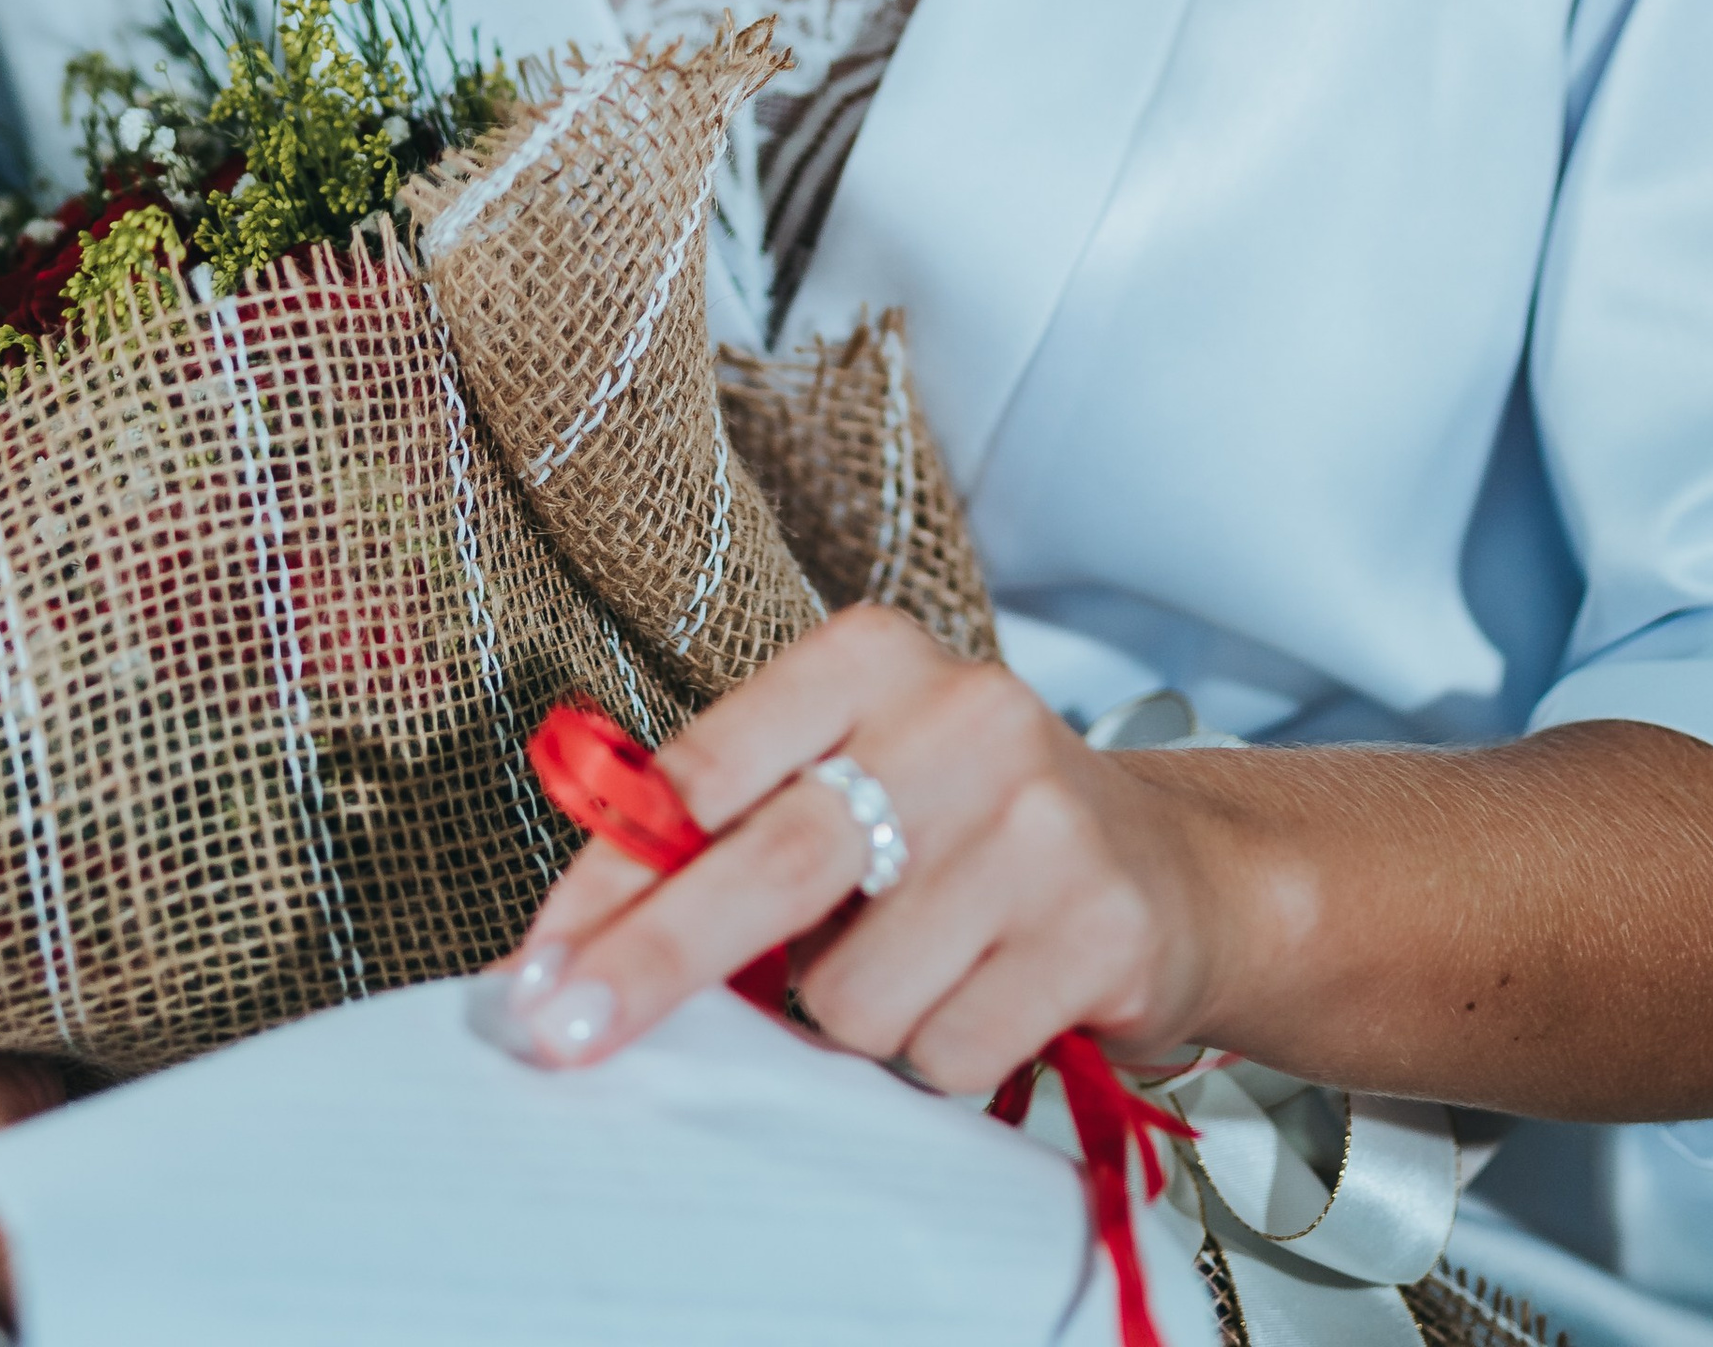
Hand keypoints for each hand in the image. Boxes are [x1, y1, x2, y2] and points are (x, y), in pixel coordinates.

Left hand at [480, 606, 1221, 1092]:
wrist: (1174, 868)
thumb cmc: (967, 826)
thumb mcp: (857, 774)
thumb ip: (742, 827)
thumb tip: (589, 945)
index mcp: (871, 656)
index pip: (706, 770)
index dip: (609, 879)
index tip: (538, 965)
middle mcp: (958, 714)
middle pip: (767, 865)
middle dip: (652, 964)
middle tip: (563, 1036)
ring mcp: (1035, 820)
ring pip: (855, 993)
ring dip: (854, 1021)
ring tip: (917, 967)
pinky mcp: (1096, 925)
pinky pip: (944, 1050)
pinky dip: (939, 1056)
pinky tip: (984, 996)